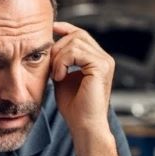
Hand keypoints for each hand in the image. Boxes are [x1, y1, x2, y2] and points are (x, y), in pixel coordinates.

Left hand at [50, 22, 114, 140]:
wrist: (84, 126)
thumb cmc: (74, 109)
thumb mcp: (63, 79)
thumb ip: (60, 62)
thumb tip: (50, 47)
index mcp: (97, 60)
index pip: (81, 35)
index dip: (64, 29)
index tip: (49, 30)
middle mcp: (104, 58)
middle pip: (77, 34)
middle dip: (57, 47)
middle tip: (50, 67)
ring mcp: (105, 61)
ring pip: (75, 41)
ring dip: (58, 58)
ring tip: (55, 76)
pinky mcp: (101, 66)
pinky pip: (76, 51)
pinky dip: (62, 62)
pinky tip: (59, 77)